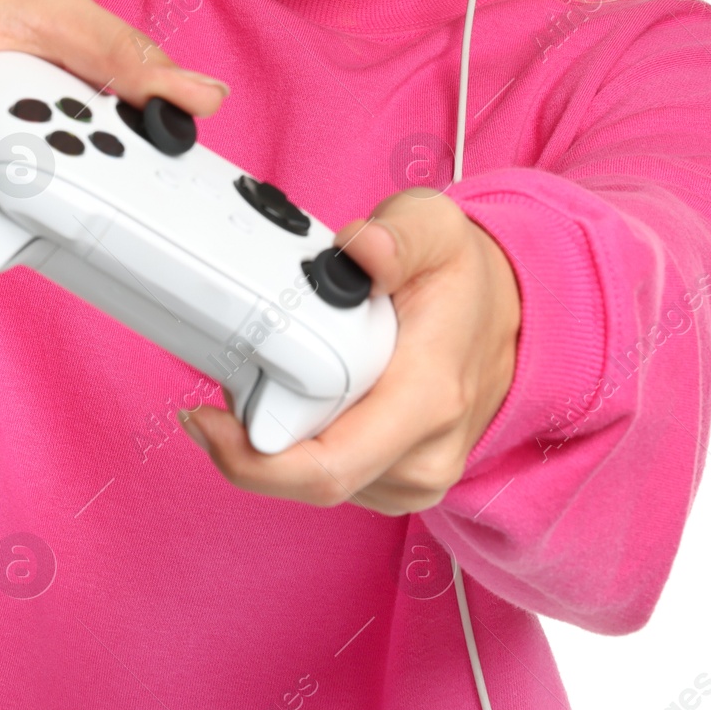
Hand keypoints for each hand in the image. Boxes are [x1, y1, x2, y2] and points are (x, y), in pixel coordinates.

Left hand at [179, 188, 521, 514]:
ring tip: (273, 372)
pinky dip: (300, 443)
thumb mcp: (436, 228)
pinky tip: (298, 395)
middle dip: (251, 436)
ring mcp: (413, 478)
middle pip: (306, 478)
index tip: (203, 414)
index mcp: (427, 398)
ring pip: (312, 480)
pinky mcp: (397, 482)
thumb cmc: (463, 277)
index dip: (250, 457)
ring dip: (275, 438)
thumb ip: (398, 234)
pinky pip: (329, 477)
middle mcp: (423, 455)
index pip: (325, 467)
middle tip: (232, 374)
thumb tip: (361, 251)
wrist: (507, 315)